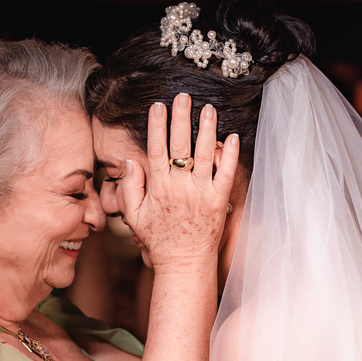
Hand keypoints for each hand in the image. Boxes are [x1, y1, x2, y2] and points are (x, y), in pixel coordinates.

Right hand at [115, 93, 238, 269]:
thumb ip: (129, 188)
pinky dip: (230, 155)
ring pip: (205, 155)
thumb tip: (130, 161)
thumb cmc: (158, 240)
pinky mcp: (219, 201)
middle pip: (180, 145)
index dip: (157, 126)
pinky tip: (232, 137)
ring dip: (207, 129)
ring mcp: (201, 193)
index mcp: (158, 188)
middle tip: (183, 96)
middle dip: (181, 118)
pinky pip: (226, 174)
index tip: (158, 106)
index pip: (156, 149)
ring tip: (209, 108)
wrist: (184, 264)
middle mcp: (180, 187)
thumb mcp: (134, 216)